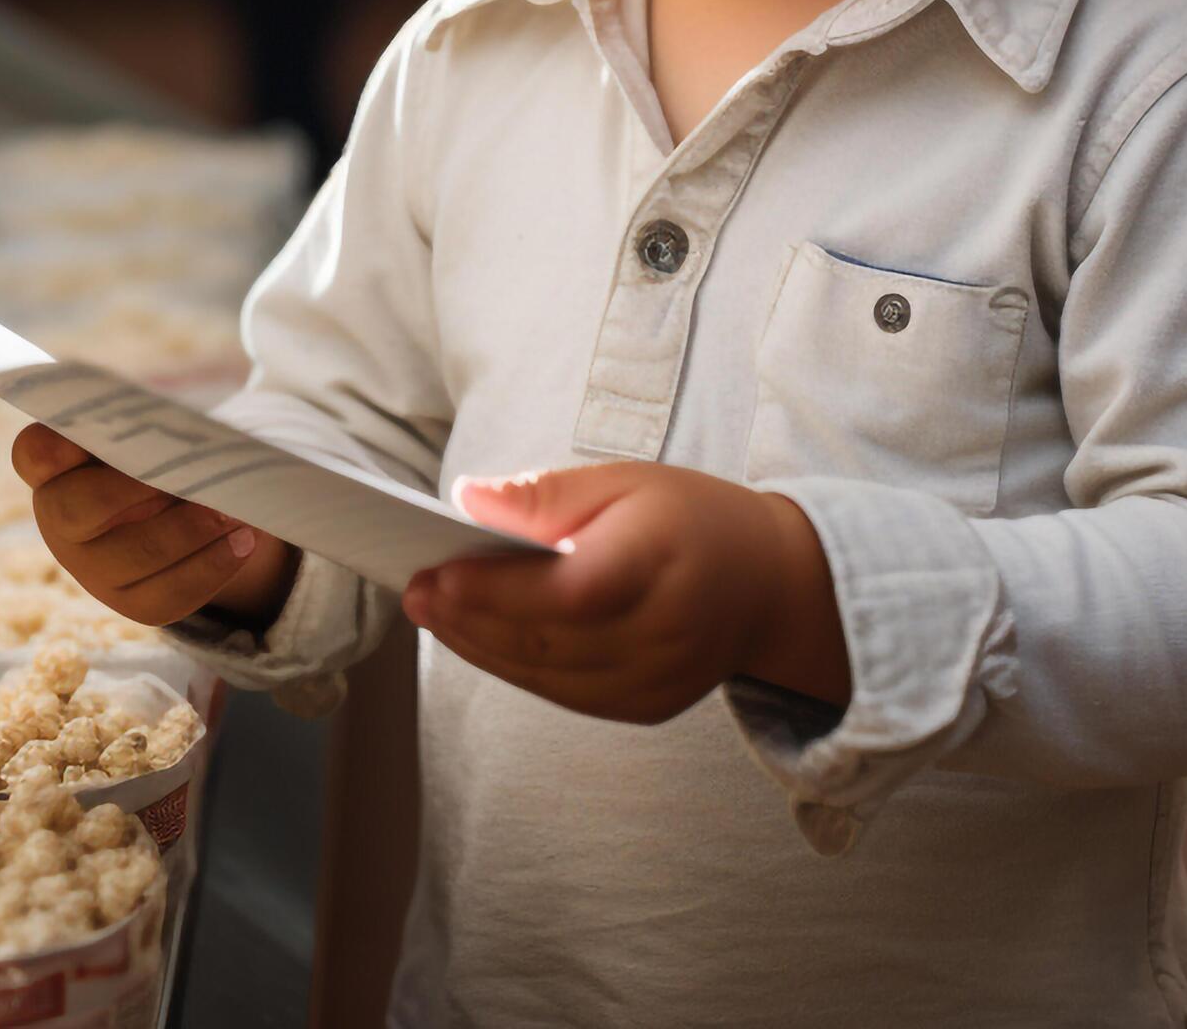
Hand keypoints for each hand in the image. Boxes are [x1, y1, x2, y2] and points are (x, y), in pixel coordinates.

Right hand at [14, 425, 297, 627]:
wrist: (191, 501)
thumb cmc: (164, 449)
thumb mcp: (154, 425)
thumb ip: (151, 420)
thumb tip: (178, 423)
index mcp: (55, 465)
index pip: (34, 452)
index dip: (52, 445)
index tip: (81, 434)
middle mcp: (58, 519)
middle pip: (77, 508)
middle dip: (134, 491)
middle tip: (190, 476)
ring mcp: (89, 568)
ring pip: (131, 557)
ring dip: (189, 532)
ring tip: (234, 511)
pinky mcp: (131, 602)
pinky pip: (167, 595)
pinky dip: (211, 567)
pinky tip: (243, 542)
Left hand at [405, 462, 850, 724]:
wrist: (771, 584)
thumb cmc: (691, 518)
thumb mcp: (626, 481)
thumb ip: (548, 495)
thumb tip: (468, 501)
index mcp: (661, 564)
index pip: (567, 592)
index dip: (496, 590)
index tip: (435, 573)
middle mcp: (663, 633)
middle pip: (546, 639)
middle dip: (469, 618)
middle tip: (415, 591)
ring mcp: (657, 680)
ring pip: (547, 675)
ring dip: (481, 647)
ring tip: (433, 613)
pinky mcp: (647, 706)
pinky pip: (565, 693)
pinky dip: (517, 667)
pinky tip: (481, 640)